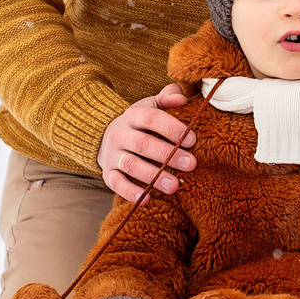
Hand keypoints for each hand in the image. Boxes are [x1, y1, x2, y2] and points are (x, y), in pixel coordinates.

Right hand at [98, 84, 194, 202]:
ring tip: (175, 186)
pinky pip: (116, 184)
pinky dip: (130, 192)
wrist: (107, 136)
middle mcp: (120, 134)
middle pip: (143, 144)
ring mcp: (112, 155)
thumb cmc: (140, 123)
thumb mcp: (152, 105)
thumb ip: (168, 97)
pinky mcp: (108, 173)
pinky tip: (147, 200)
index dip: (171, 128)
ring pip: (130, 165)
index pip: (151, 118)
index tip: (192, 140)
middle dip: (168, 155)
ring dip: (153, 177)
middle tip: (191, 164)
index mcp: (133, 115)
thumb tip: (181, 98)